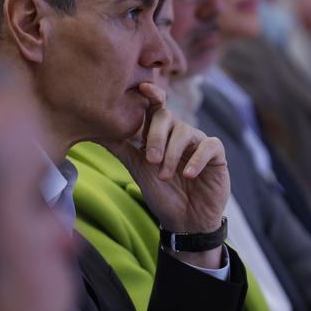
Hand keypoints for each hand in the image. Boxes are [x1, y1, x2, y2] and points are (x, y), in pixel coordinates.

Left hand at [103, 82, 229, 268]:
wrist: (185, 222)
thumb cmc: (162, 194)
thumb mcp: (137, 169)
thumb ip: (120, 148)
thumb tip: (94, 130)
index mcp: (160, 133)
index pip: (155, 108)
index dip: (151, 95)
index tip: (142, 88)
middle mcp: (179, 133)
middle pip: (168, 117)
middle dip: (156, 137)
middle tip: (150, 160)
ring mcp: (199, 143)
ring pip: (185, 132)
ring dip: (172, 154)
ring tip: (164, 175)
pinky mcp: (216, 155)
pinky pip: (209, 146)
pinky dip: (197, 159)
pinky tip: (187, 174)